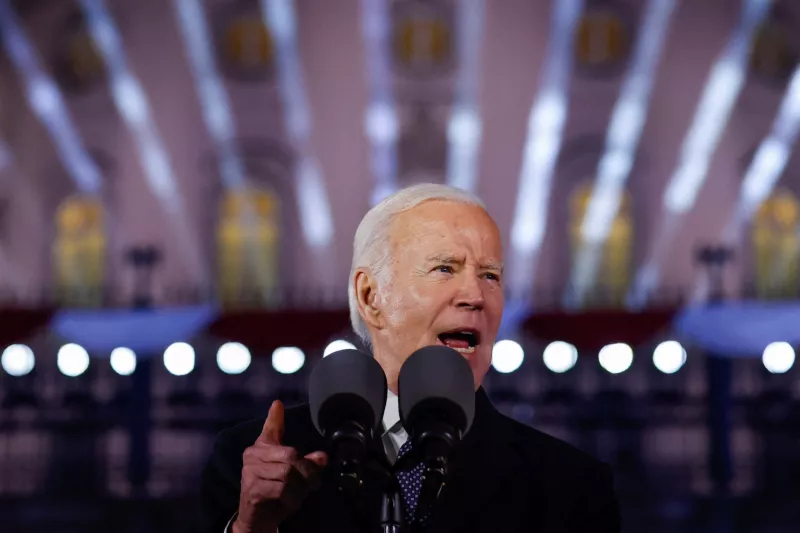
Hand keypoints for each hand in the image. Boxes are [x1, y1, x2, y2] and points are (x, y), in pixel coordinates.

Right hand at [233, 400, 327, 532]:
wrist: (257, 519)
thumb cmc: (274, 491)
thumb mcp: (291, 475)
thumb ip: (306, 462)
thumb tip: (323, 457)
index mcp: (260, 447)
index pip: (271, 430)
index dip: (275, 419)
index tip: (278, 404)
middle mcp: (252, 456)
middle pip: (291, 456)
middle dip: (307, 472)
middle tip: (312, 484)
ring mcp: (250, 473)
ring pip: (288, 474)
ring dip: (300, 488)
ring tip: (299, 495)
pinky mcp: (252, 489)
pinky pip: (282, 489)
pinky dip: (292, 498)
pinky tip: (290, 502)